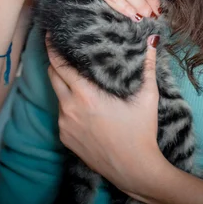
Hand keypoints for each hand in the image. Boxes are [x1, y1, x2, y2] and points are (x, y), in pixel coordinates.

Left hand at [47, 35, 163, 195]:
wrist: (134, 169)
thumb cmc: (141, 131)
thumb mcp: (147, 96)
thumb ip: (147, 65)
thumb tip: (151, 39)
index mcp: (85, 94)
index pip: (60, 64)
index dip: (53, 48)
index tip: (51, 35)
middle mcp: (69, 108)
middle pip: (52, 76)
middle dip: (55, 62)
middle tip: (63, 51)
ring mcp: (64, 124)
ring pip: (58, 95)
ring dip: (64, 85)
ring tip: (78, 79)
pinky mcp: (64, 138)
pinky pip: (62, 114)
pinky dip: (69, 106)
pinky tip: (84, 106)